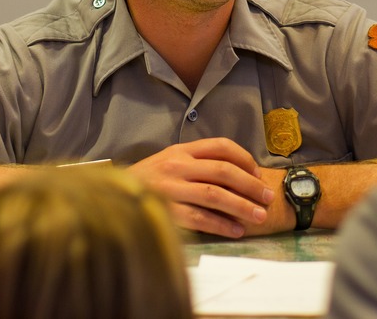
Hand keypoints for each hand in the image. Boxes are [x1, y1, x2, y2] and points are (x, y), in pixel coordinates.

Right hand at [128, 138, 275, 237]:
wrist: (108, 196)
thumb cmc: (147, 181)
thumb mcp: (169, 162)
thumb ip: (196, 162)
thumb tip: (237, 175)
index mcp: (181, 150)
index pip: (220, 146)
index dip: (244, 158)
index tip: (258, 173)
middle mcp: (177, 165)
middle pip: (223, 171)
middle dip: (250, 185)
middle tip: (267, 197)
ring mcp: (170, 188)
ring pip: (215, 195)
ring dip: (242, 206)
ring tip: (259, 217)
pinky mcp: (166, 211)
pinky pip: (200, 218)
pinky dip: (221, 224)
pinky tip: (236, 230)